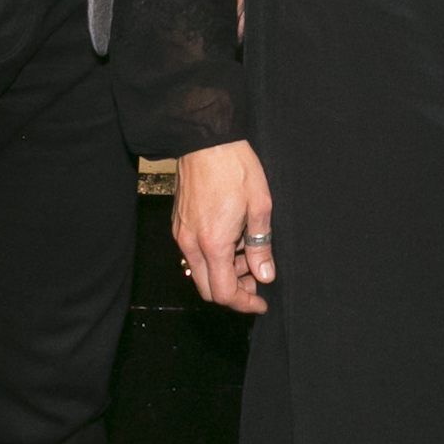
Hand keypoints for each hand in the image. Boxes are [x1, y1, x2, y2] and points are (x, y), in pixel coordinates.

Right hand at [175, 139, 274, 312]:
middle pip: (208, 289)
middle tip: (256, 279)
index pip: (224, 292)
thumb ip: (261, 245)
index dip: (244, 303)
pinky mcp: (178, 224)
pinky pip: (193, 254)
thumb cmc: (235, 168)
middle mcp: (191, 244)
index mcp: (213, 243)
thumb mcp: (260, 205)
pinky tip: (232, 240)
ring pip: (200, 272)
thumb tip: (265, 275)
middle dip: (234, 291)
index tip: (261, 302)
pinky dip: (213, 258)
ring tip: (248, 253)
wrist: (204, 140)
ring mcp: (181, 234)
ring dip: (223, 273)